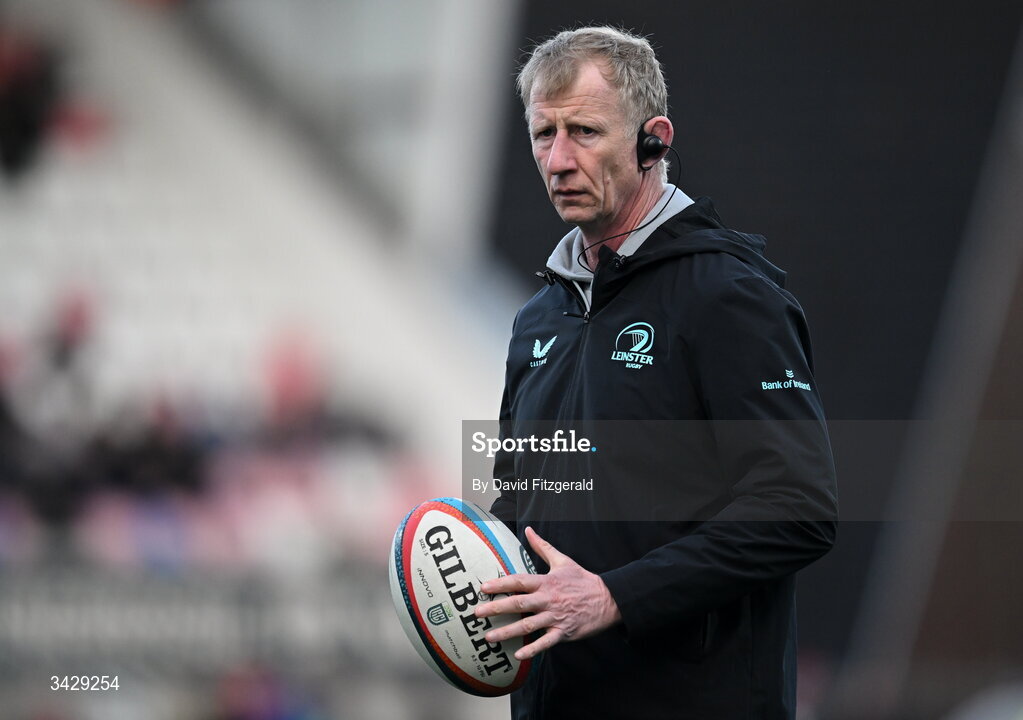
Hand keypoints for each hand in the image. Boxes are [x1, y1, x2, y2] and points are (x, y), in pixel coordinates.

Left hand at [474, 526, 620, 659]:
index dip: (500, 584)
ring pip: (528, 625)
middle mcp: (548, 599)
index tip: (483, 587)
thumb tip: (528, 530)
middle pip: (519, 603)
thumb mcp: (563, 560)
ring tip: (489, 637)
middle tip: (477, 613)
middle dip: (496, 608)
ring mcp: (555, 616)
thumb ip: (542, 547)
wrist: (609, 599)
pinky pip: (545, 642)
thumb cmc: (583, 580)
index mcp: (546, 582)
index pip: (519, 581)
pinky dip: (532, 649)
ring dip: (507, 632)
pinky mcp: (564, 632)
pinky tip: (518, 655)